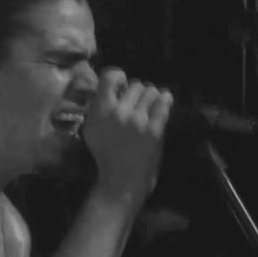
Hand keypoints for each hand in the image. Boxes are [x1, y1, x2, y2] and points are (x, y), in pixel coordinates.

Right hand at [83, 68, 173, 203]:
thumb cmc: (106, 155)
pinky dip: (166, 101)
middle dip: (138, 93)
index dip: (120, 78)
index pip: (111, 76)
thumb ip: (98, 107)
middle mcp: (119, 112)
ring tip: (150, 107)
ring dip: (152, 97)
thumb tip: (113, 88)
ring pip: (151, 92)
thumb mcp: (91, 129)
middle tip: (139, 104)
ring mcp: (138, 121)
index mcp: (100, 110)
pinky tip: (165, 102)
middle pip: (136, 85)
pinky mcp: (154, 130)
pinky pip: (164, 104)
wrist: (122, 180)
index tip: (123, 86)